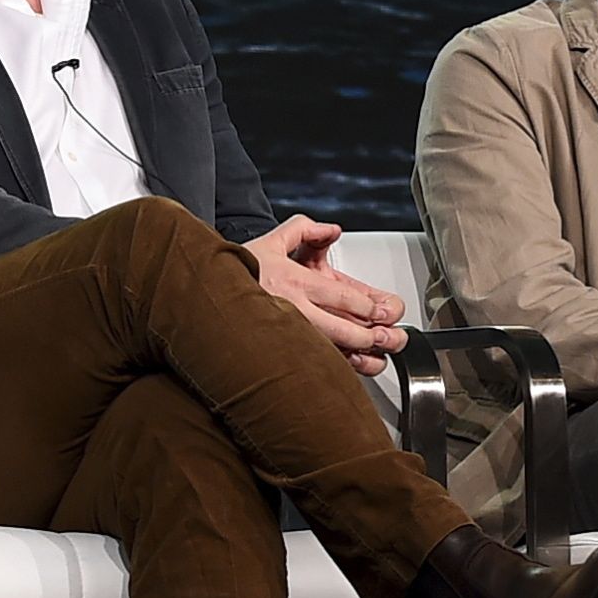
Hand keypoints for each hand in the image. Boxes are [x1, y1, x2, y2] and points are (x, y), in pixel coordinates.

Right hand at [243, 214, 406, 376]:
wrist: (205, 295)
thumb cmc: (240, 273)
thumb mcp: (272, 241)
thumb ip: (305, 229)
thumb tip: (332, 230)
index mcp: (295, 282)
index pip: (340, 295)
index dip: (368, 305)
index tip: (386, 311)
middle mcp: (293, 311)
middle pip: (340, 328)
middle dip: (371, 334)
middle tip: (392, 336)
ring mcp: (287, 334)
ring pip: (329, 350)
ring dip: (359, 355)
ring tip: (380, 357)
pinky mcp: (281, 349)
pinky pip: (314, 361)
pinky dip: (337, 367)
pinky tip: (354, 368)